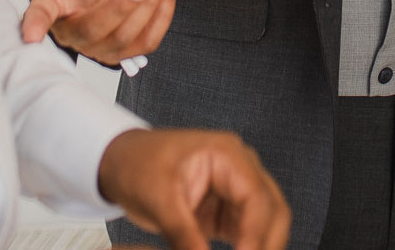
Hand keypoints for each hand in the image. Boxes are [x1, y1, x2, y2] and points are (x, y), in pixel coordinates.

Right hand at [17, 0, 175, 64]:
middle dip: (124, 6)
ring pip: (125, 37)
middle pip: (95, 28)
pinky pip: (147, 42)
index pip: (40, 16)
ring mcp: (98, 47)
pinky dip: (161, 17)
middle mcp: (72, 33)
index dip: (35, 24)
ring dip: (149, 8)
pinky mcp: (125, 50)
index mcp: (50, 7)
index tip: (32, 34)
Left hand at [98, 128, 290, 249]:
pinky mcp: (227, 210)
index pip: (256, 196)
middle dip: (267, 244)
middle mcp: (239, 168)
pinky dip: (247, 249)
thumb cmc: (137, 165)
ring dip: (261, 247)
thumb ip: (184, 237)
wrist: (121, 162)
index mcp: (227, 154)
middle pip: (274, 210)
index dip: (256, 234)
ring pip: (267, 223)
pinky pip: (249, 233)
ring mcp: (235, 189)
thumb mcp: (159, 202)